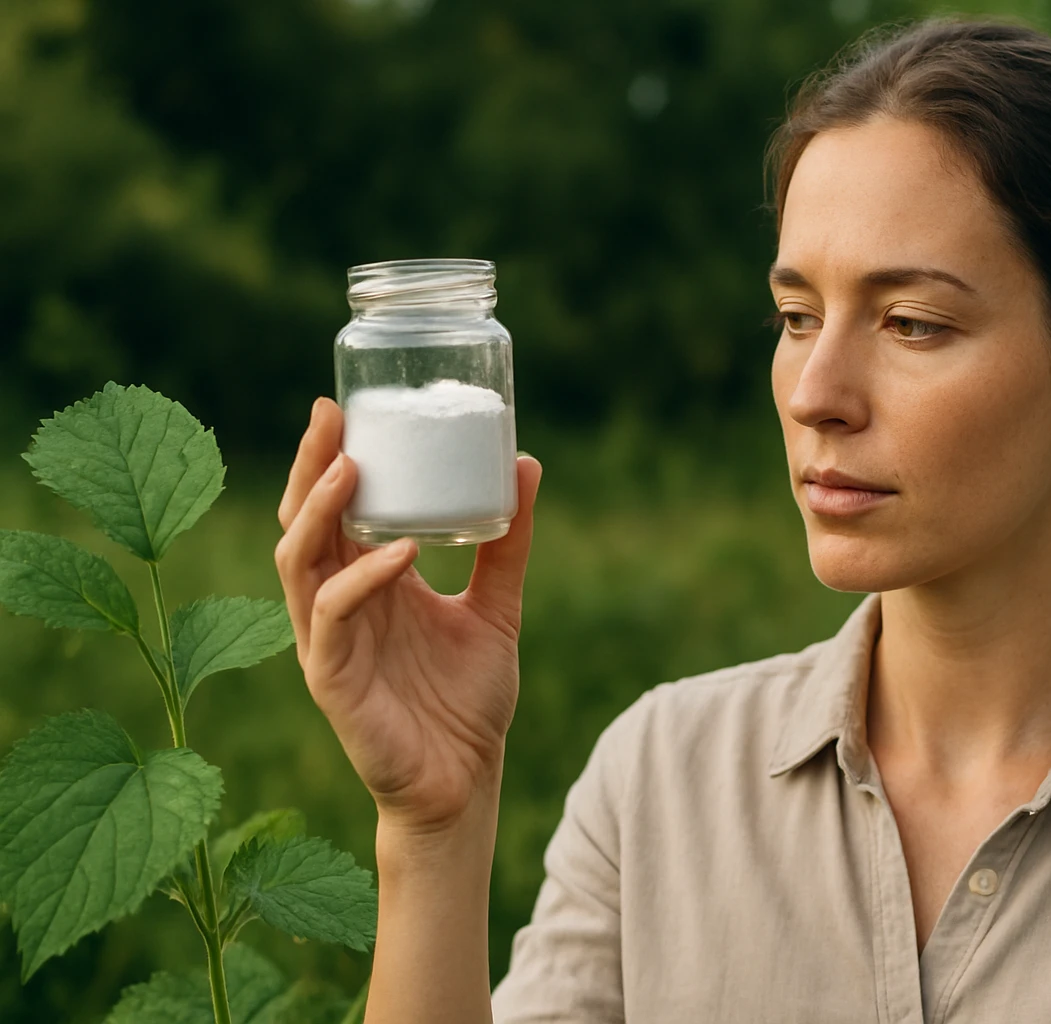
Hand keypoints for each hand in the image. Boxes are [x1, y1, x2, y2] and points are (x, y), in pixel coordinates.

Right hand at [274, 396, 541, 832]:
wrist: (465, 782)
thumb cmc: (467, 700)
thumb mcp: (495, 607)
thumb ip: (507, 545)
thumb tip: (526, 464)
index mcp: (366, 583)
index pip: (331, 509)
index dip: (328, 460)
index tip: (344, 405)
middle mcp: (337, 604)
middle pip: (300, 522)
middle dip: (310, 467)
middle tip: (332, 417)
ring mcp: (327, 642)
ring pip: (297, 562)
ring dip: (319, 512)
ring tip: (352, 468)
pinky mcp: (332, 680)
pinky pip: (332, 617)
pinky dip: (363, 579)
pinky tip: (399, 553)